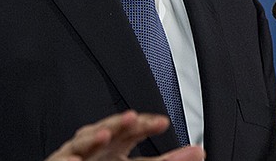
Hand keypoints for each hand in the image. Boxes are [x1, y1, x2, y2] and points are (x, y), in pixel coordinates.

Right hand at [45, 110, 205, 160]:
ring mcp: (76, 156)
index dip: (145, 125)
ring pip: (82, 143)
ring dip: (92, 138)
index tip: (163, 122)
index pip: (132, 132)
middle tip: (133, 118)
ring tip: (104, 135)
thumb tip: (199, 152)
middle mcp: (96, 148)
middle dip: (118, 124)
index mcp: (116, 147)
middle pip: (107, 130)